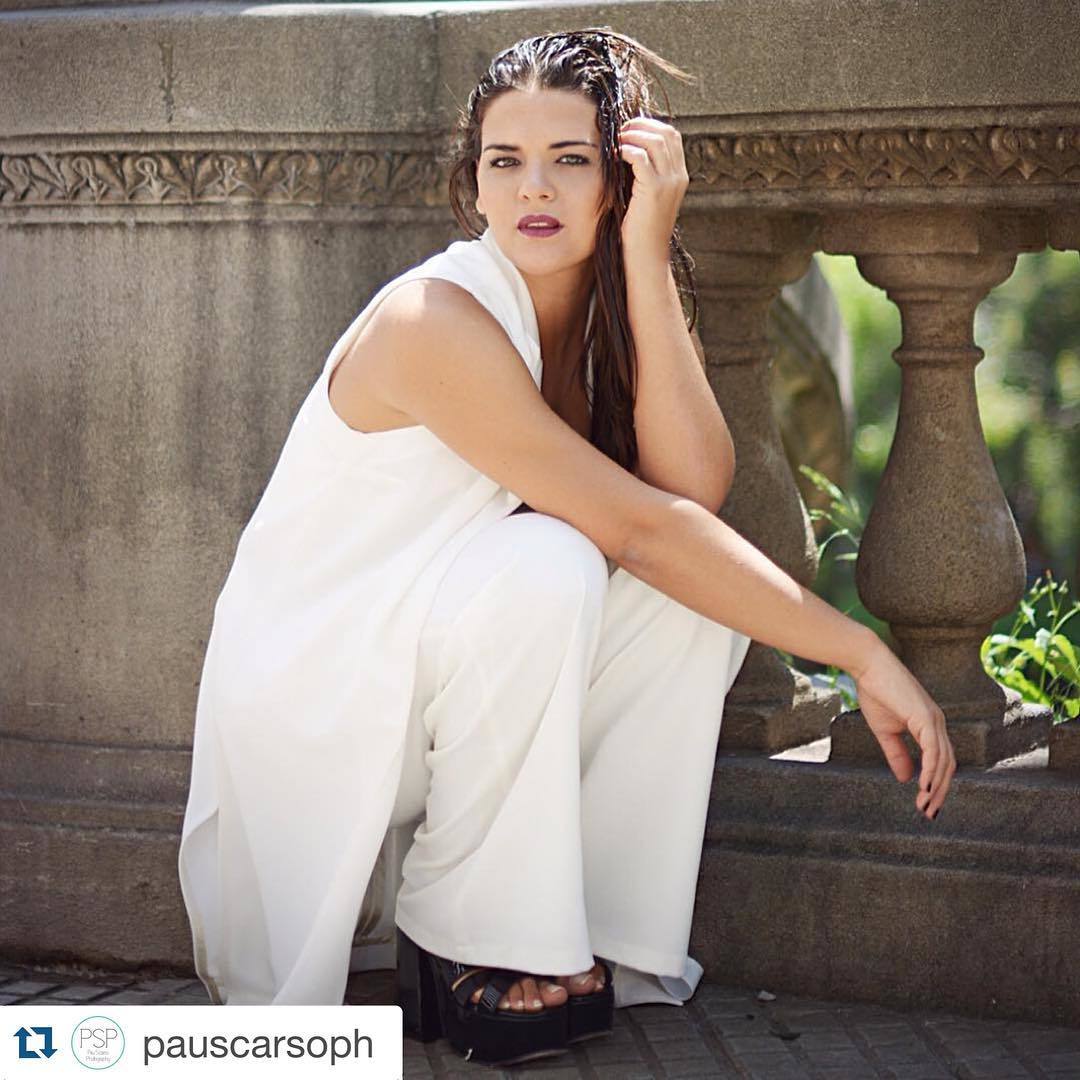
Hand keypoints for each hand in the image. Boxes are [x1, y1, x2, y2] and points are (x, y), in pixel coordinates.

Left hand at [617, 116, 688, 264]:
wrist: (646, 257)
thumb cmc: (640, 232)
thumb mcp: (646, 199)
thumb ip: (643, 177)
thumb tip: (625, 155)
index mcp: (679, 177)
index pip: (671, 136)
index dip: (650, 126)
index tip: (629, 131)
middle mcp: (678, 176)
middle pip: (666, 132)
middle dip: (641, 125)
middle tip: (620, 131)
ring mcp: (669, 182)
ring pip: (655, 140)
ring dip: (632, 135)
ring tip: (615, 142)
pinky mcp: (655, 190)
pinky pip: (641, 157)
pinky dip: (626, 150)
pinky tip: (615, 155)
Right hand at [851, 642, 956, 819]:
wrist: (868, 666)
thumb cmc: (875, 691)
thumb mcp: (885, 730)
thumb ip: (897, 753)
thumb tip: (907, 779)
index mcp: (930, 725)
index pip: (941, 760)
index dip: (936, 783)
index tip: (925, 804)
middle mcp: (938, 723)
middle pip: (948, 765)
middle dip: (940, 791)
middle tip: (928, 813)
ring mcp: (934, 720)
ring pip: (943, 761)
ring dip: (936, 787)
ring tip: (924, 806)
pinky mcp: (925, 717)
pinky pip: (933, 751)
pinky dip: (931, 771)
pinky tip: (923, 788)